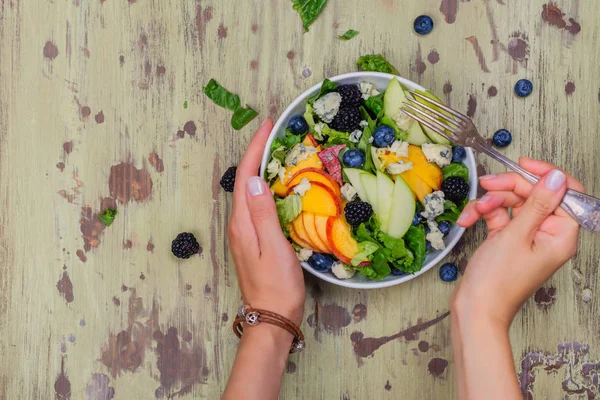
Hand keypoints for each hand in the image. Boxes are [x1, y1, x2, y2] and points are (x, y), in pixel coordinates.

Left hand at [227, 119, 305, 324]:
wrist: (272, 317)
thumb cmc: (277, 286)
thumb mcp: (274, 247)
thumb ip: (263, 213)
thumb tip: (253, 179)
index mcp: (242, 223)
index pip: (245, 176)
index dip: (255, 148)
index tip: (266, 126)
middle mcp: (238, 225)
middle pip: (244, 180)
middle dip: (255, 153)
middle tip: (272, 132)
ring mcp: (244, 233)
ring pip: (249, 191)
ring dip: (259, 168)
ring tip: (274, 151)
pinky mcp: (252, 240)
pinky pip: (256, 204)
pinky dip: (264, 187)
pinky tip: (275, 185)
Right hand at [452, 158, 583, 325]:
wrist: (475, 309)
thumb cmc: (497, 282)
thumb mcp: (516, 235)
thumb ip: (537, 203)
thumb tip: (556, 177)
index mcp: (561, 235)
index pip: (565, 193)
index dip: (546, 175)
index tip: (523, 165)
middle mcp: (547, 234)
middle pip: (533, 194)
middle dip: (508, 188)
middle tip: (488, 185)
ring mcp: (526, 236)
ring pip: (512, 202)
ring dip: (490, 202)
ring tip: (474, 212)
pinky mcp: (507, 239)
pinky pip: (498, 215)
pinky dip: (482, 214)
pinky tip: (467, 220)